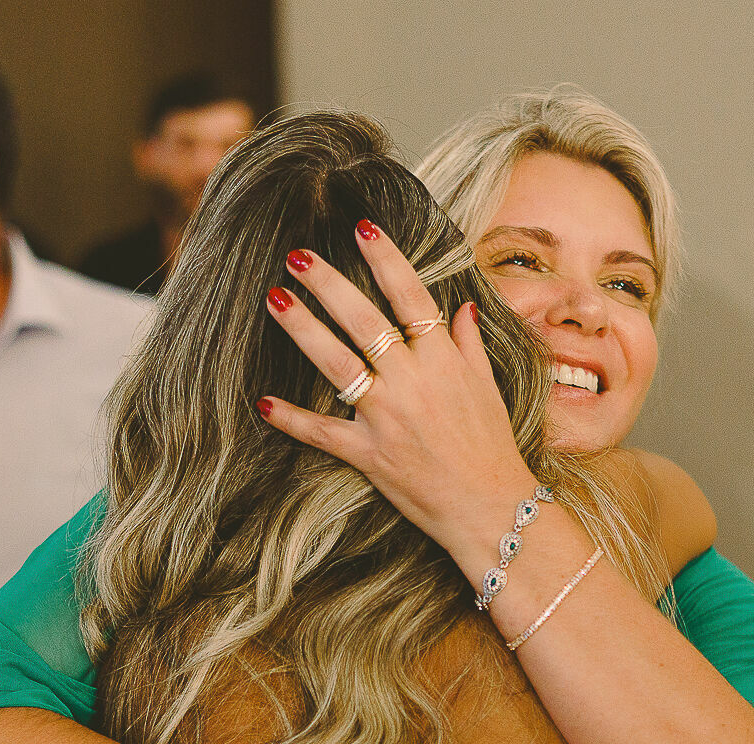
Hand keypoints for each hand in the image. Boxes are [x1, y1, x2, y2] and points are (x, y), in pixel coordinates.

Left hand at [260, 223, 536, 564]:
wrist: (491, 507)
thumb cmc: (491, 447)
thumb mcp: (488, 388)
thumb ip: (468, 345)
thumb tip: (461, 309)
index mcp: (443, 359)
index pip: (411, 296)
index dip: (386, 258)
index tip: (362, 227)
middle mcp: (413, 381)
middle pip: (364, 320)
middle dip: (329, 284)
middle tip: (297, 256)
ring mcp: (388, 416)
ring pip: (337, 363)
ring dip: (303, 329)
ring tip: (274, 298)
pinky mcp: (368, 453)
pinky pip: (321, 432)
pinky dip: (290, 419)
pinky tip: (261, 402)